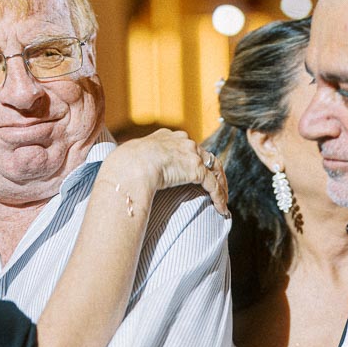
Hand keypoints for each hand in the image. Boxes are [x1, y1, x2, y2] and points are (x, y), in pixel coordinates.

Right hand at [105, 129, 228, 214]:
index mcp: (168, 137)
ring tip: (222, 202)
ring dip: (220, 186)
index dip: (195, 160)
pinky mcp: (196, 169)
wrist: (131, 164)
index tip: (196, 172)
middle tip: (216, 188)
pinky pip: (213, 185)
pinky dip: (219, 197)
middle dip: (213, 173)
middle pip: (205, 156)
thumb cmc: (125, 164)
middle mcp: (183, 141)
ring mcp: (191, 154)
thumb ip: (138, 162)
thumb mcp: (132, 158)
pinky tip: (222, 209)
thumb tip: (126, 173)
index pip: (188, 147)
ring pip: (214, 170)